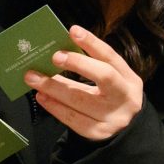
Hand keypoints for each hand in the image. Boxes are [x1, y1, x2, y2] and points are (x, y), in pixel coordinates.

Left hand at [26, 25, 143, 141]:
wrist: (123, 131)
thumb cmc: (110, 99)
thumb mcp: (111, 81)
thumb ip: (91, 67)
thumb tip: (59, 52)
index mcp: (130, 80)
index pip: (112, 57)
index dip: (92, 43)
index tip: (73, 31)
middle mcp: (125, 98)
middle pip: (104, 76)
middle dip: (78, 63)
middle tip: (54, 56)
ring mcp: (113, 118)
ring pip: (81, 99)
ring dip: (54, 86)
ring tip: (33, 77)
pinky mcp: (98, 133)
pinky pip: (72, 119)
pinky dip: (54, 106)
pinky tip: (42, 96)